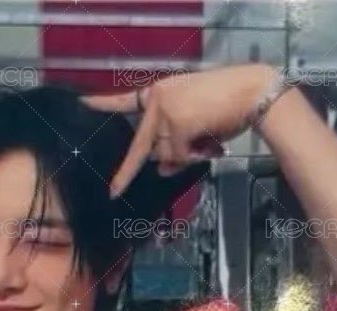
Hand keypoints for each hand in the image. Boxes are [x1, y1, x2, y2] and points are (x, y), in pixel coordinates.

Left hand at [82, 63, 274, 196]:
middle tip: (113, 193)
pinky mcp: (176, 125)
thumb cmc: (228, 105)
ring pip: (166, 155)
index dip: (104, 104)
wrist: (253, 91)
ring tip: (211, 142)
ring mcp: (165, 112)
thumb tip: (161, 170)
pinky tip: (213, 143)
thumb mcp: (195, 125)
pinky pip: (180, 157)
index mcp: (159, 93)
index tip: (83, 104)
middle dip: (127, 174)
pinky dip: (196, 157)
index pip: (126, 100)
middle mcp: (157, 101)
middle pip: (141, 146)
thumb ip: (174, 146)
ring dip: (187, 158)